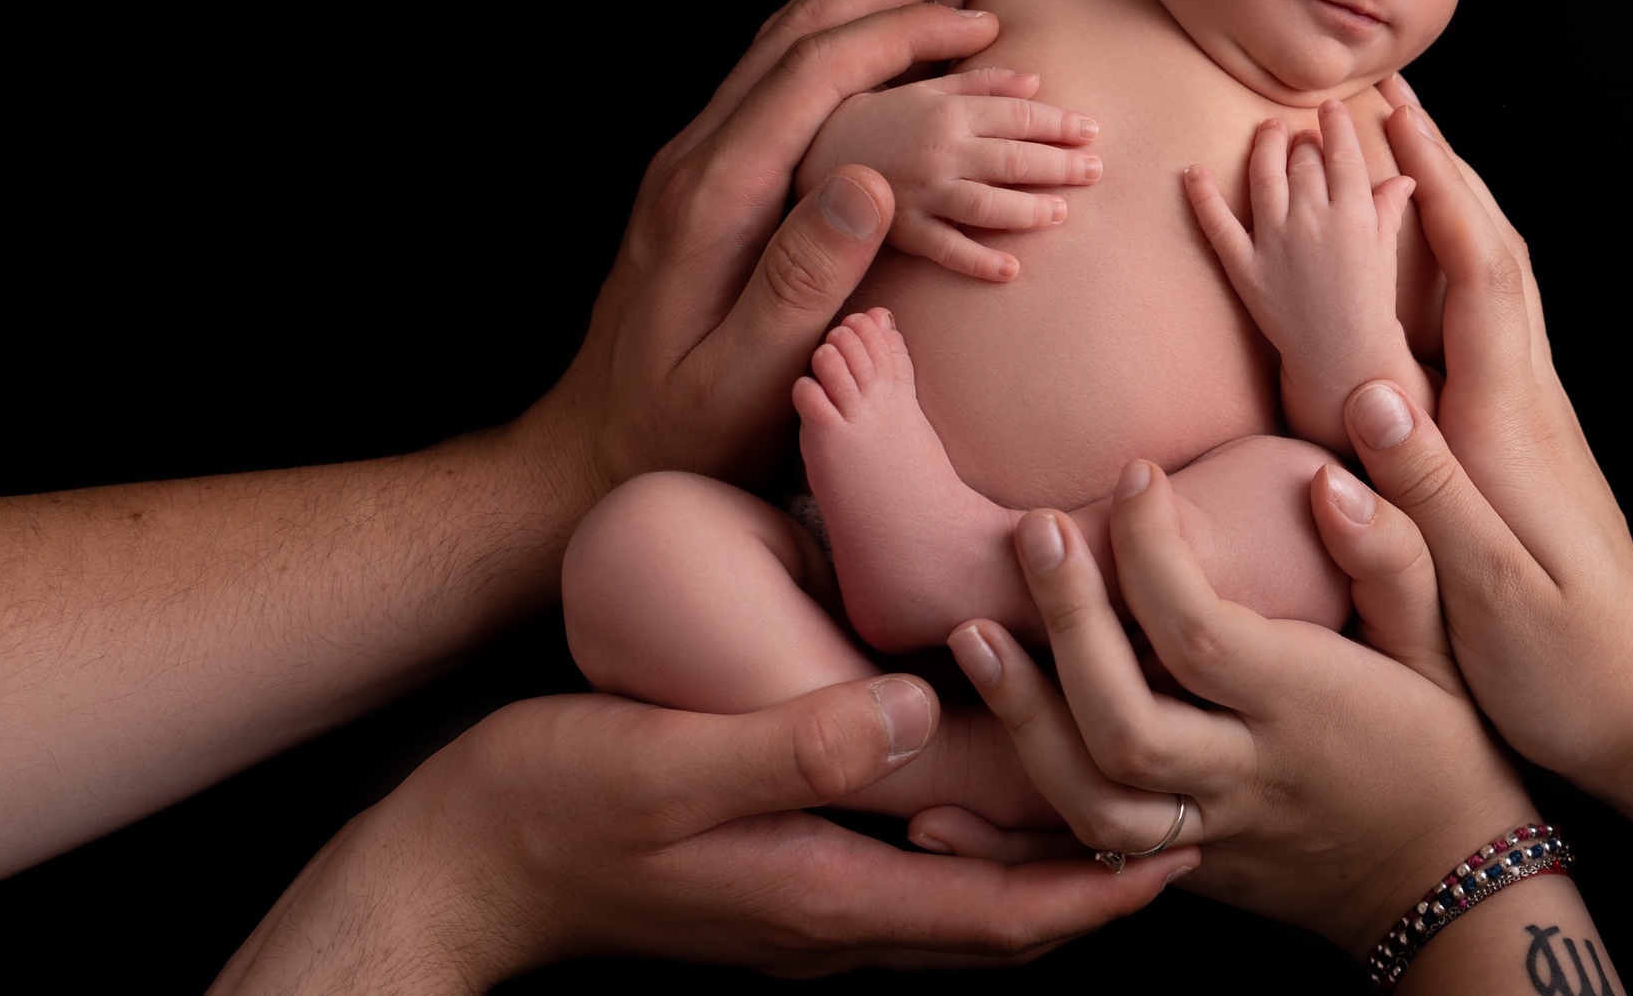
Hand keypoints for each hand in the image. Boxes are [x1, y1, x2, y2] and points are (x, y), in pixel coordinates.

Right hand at [208, 678, 1197, 991]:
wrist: (448, 865)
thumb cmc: (545, 806)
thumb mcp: (664, 763)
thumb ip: (789, 744)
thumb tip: (910, 713)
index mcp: (818, 897)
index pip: (995, 918)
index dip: (1098, 891)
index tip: (1185, 846)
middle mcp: (824, 916)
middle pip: (995, 919)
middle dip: (1092, 876)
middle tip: (1177, 807)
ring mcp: (798, 901)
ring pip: (955, 896)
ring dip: (1034, 855)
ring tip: (1103, 781)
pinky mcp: (772, 870)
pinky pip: (904, 869)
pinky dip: (966, 835)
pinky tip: (977, 768)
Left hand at [518, 0, 1018, 496]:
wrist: (588, 451)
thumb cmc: (679, 434)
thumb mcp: (744, 379)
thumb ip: (802, 280)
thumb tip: (871, 180)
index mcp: (711, 197)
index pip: (811, 77)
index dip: (898, 36)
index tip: (979, 20)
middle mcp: (697, 157)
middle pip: (798, 30)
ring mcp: (697, 159)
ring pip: (783, 35)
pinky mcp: (708, 174)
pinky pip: (776, 70)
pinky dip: (832, 20)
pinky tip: (866, 5)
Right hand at [795, 68, 1102, 281]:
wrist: (807, 152)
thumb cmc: (876, 115)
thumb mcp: (925, 87)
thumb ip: (981, 83)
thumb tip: (1036, 80)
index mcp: (947, 109)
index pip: (1017, 115)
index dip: (1059, 122)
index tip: (1092, 130)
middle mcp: (939, 150)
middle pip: (1014, 160)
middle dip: (1061, 165)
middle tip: (1097, 171)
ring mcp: (921, 192)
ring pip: (988, 205)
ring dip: (1030, 210)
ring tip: (1062, 213)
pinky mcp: (901, 230)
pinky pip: (946, 250)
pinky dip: (980, 261)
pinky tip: (1012, 270)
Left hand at [927, 457, 1560, 964]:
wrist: (1450, 884)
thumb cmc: (1448, 741)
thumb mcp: (1447, 643)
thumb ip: (1395, 557)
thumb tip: (1330, 479)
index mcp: (1306, 708)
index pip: (1204, 635)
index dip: (1153, 555)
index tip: (1135, 476)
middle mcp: (1248, 777)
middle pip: (1128, 724)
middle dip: (1066, 628)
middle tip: (1031, 531)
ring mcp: (1208, 832)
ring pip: (1093, 804)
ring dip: (1022, 722)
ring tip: (973, 634)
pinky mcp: (1181, 867)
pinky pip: (1078, 870)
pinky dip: (1004, 845)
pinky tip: (937, 808)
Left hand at [1184, 98, 1428, 446]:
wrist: (1343, 358)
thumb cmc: (1371, 305)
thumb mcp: (1386, 253)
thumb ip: (1389, 209)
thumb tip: (1403, 175)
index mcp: (1355, 214)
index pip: (1342, 152)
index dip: (1334, 124)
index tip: (1329, 107)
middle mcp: (1314, 221)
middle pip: (1303, 160)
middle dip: (1302, 139)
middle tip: (1299, 131)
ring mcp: (1276, 242)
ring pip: (1265, 176)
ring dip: (1263, 146)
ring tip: (1266, 131)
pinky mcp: (1246, 268)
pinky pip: (1218, 224)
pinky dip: (1201, 195)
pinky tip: (1192, 171)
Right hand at [1346, 100, 1632, 820]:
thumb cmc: (1560, 660)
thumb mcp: (1479, 586)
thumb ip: (1421, 490)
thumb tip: (1364, 395)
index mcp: (1510, 420)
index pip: (1479, 272)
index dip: (1436, 186)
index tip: (1392, 117)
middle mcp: (1528, 401)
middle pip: (1496, 253)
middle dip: (1445, 168)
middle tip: (1393, 100)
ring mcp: (1533, 421)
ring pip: (1499, 283)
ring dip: (1457, 207)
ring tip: (1406, 155)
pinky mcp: (1527, 449)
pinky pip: (1488, 327)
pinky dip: (1456, 268)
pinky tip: (1427, 273)